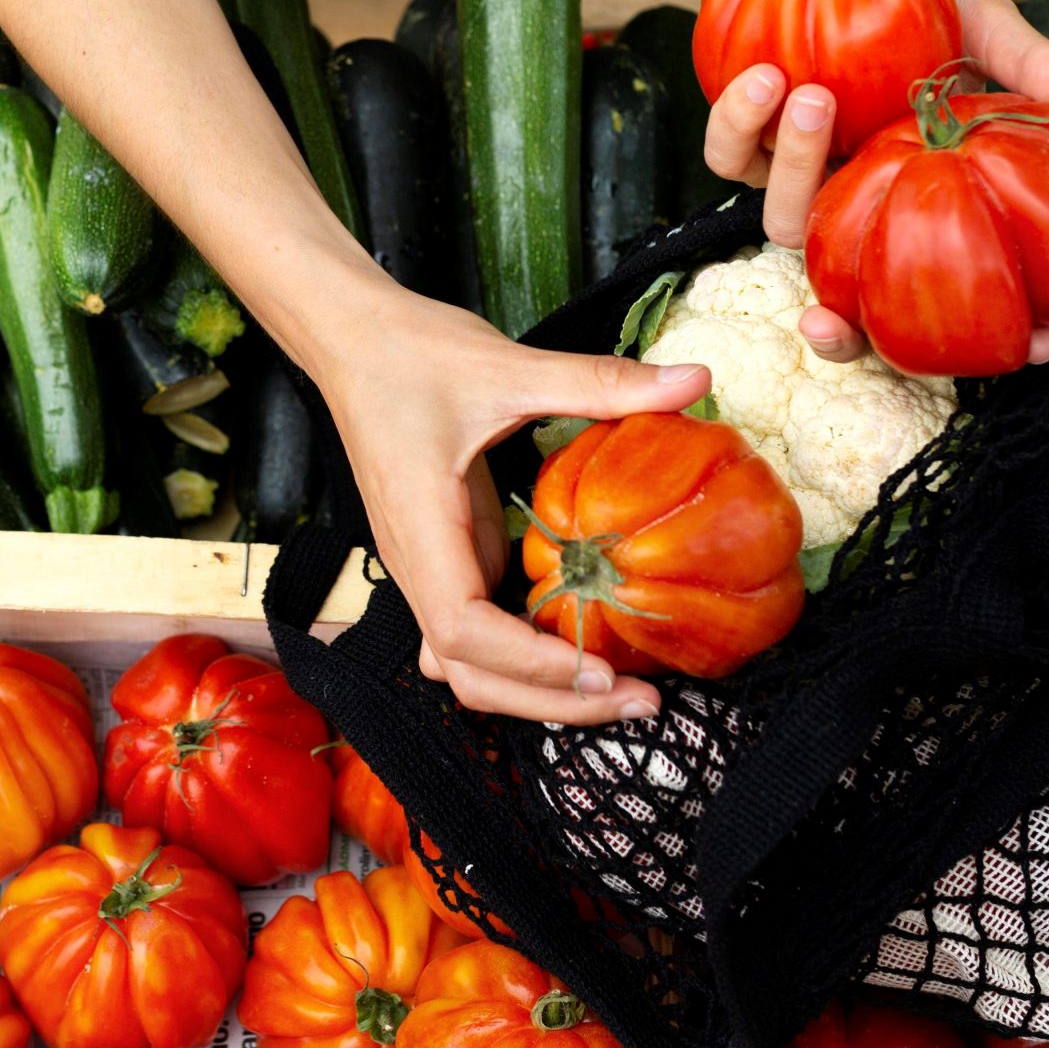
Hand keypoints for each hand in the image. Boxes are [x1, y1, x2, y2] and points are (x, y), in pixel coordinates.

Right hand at [303, 286, 710, 724]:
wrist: (353, 344)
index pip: (462, 631)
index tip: (601, 667)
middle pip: (469, 675)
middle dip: (552, 702)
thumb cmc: (412, 355)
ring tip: (621, 692)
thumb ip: (598, 380)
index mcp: (422, 528)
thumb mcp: (509, 366)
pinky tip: (583, 648)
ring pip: (469, 667)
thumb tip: (695, 380)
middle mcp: (418, 565)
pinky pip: (478, 636)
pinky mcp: (445, 559)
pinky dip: (525, 660)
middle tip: (642, 703)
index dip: (530, 663)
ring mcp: (429, 569)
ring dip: (539, 692)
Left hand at [702, 0, 1048, 361]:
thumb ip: (1034, 70)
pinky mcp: (746, 141)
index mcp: (921, 199)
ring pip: (783, 223)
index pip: (943, 296)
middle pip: (848, 297)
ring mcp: (800, 179)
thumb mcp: (988, 31)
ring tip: (816, 95)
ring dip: (797, 169)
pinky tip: (766, 76)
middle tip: (835, 316)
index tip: (1035, 348)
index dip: (977, 345)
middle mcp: (861, 203)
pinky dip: (739, 122)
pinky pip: (728, 156)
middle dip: (842, 326)